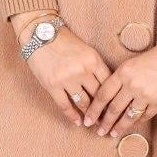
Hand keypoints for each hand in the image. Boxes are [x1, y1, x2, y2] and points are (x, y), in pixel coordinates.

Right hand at [10, 11, 111, 127]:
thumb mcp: (86, 50)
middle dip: (103, 111)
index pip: (108, 84)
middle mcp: (82, 70)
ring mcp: (67, 79)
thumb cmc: (64, 41)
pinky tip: (78, 122)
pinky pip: (65, 106)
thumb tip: (107, 87)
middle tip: (108, 122)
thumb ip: (96, 66)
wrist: (41, 33)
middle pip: (98, 96)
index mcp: (93, 60)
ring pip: (83, 103)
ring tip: (94, 124)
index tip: (115, 108)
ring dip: (89, 115)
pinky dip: (72, 116)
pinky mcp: (52, 85)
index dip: (113, 98)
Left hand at [82, 30, 156, 138]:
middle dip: (104, 122)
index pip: (103, 94)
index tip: (88, 119)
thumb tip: (112, 95)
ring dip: (119, 127)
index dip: (94, 109)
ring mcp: (147, 95)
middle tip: (98, 132)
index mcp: (124, 71)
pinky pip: (145, 115)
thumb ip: (124, 77)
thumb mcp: (136, 62)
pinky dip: (138, 120)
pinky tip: (133, 124)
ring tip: (112, 133)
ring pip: (128, 116)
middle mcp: (133, 84)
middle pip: (113, 108)